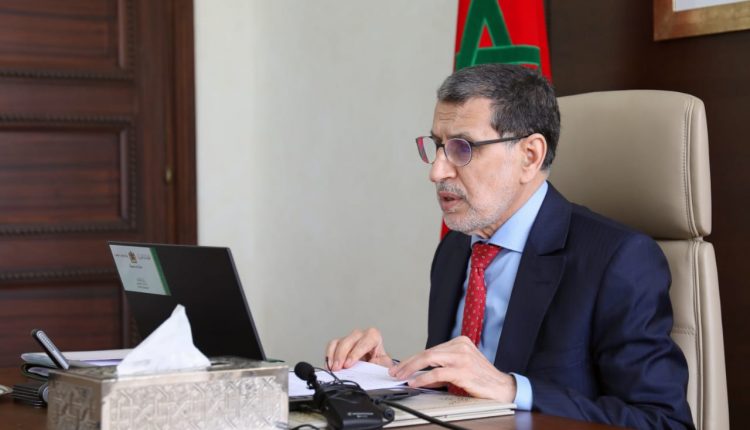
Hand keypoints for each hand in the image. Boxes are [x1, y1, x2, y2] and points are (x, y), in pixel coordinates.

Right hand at [325, 328, 393, 370]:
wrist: (374, 365)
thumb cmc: (379, 362)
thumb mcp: (384, 364)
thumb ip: (381, 364)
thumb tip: (376, 365)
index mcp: (373, 336)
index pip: (364, 342)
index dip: (355, 353)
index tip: (348, 364)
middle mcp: (361, 334)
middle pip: (348, 341)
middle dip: (342, 355)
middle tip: (338, 368)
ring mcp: (349, 338)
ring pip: (338, 342)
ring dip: (333, 356)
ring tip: (333, 368)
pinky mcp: (340, 343)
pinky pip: (332, 346)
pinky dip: (329, 356)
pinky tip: (329, 365)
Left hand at [388, 336, 516, 402]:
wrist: (503, 387)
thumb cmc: (482, 379)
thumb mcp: (460, 369)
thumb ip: (441, 370)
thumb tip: (420, 376)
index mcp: (460, 342)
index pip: (431, 349)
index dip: (413, 358)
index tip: (401, 365)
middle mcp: (460, 346)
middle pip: (427, 352)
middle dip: (408, 363)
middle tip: (395, 371)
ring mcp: (461, 357)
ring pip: (429, 359)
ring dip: (411, 369)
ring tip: (401, 376)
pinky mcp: (462, 370)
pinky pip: (436, 373)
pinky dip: (423, 378)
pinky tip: (415, 382)